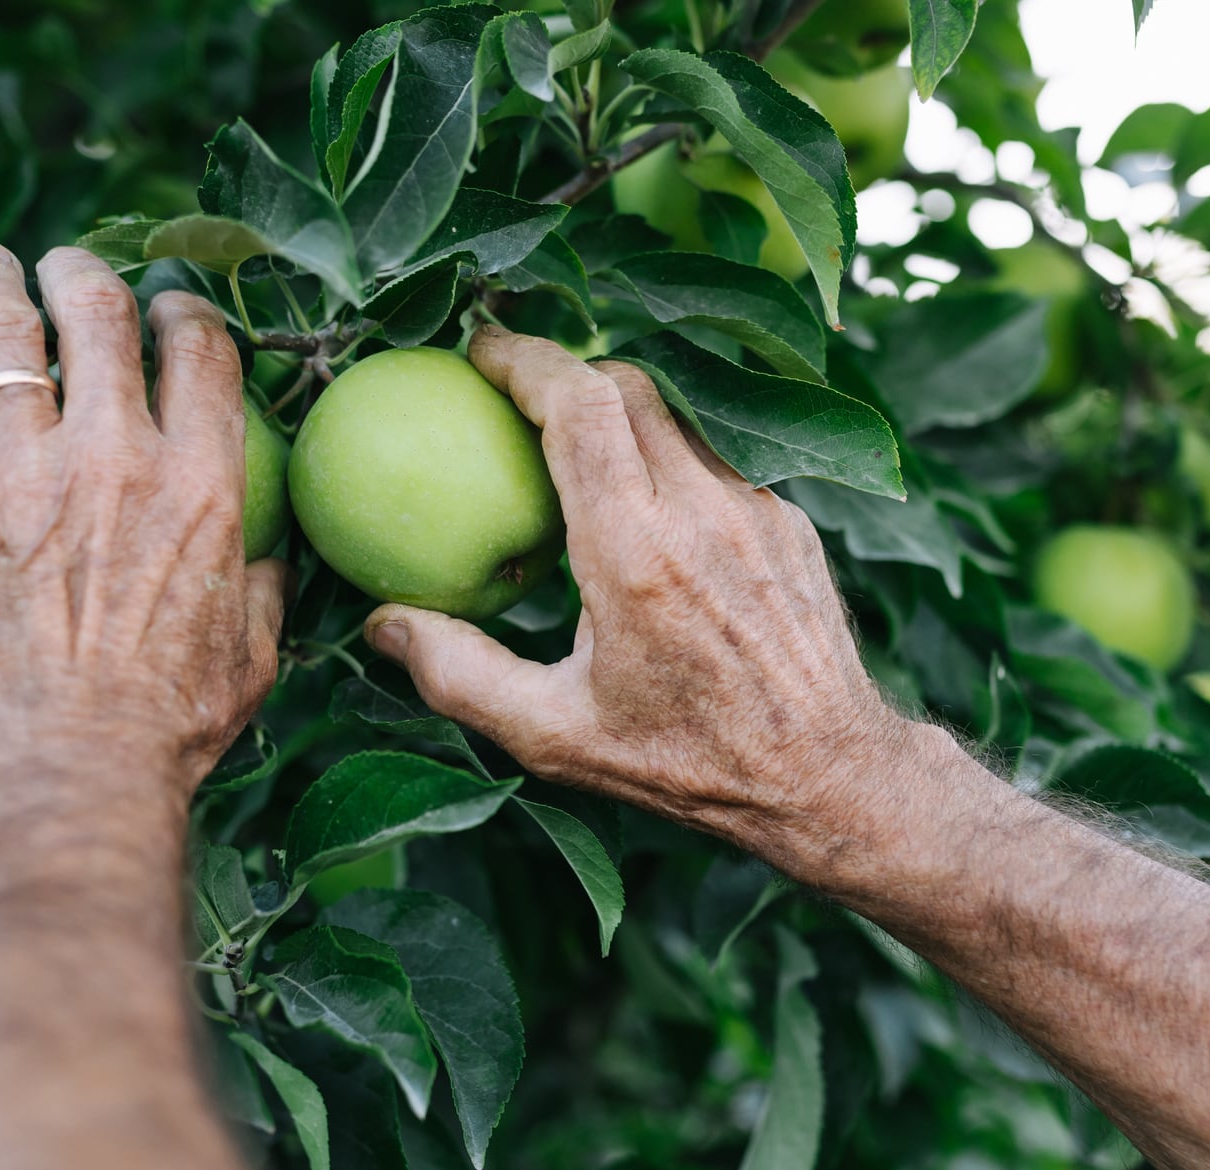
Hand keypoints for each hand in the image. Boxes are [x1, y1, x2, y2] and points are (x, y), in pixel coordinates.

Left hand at [0, 241, 285, 797]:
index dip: (184, 314)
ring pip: (1, 326)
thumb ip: (262, 592)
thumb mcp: (250, 659)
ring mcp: (18, 466)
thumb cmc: (164, 730)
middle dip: (85, 275)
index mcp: (201, 485)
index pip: (200, 353)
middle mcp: (114, 454)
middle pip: (100, 314)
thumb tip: (270, 560)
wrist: (62, 769)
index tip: (168, 314)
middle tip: (69, 272)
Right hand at [364, 329, 947, 874]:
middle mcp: (701, 511)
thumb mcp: (557, 737)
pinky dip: (674, 457)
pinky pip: (722, 457)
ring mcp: (757, 508)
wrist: (827, 776)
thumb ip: (461, 676)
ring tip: (579, 448)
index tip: (478, 352)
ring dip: (624, 412)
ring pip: (681, 412)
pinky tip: (650, 503)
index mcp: (635, 552)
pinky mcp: (790, 522)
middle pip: (628, 384)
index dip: (523, 360)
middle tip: (516, 398)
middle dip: (567, 373)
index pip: (580, 404)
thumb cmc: (688, 765)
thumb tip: (382, 625)